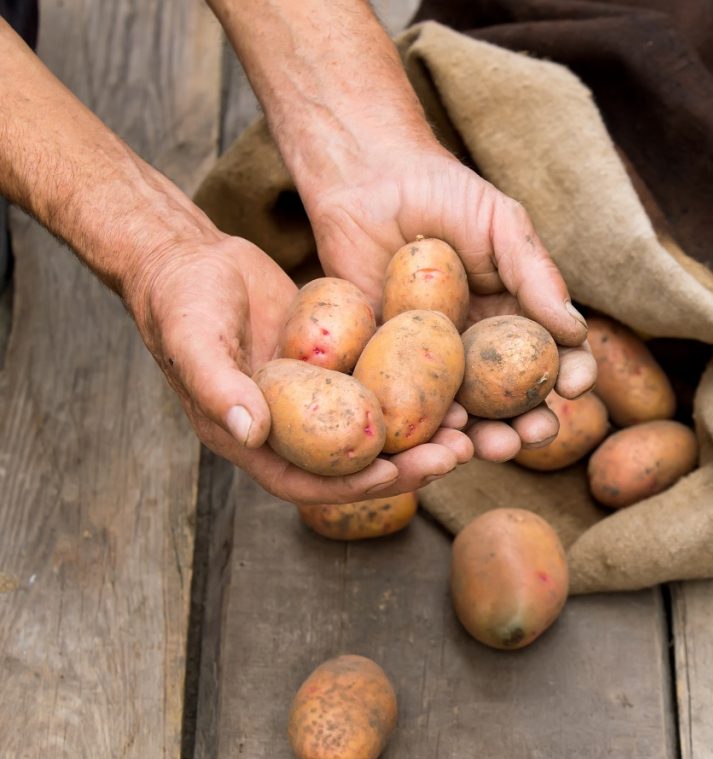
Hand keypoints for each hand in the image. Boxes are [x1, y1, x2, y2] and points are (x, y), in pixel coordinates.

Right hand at [125, 232, 470, 502]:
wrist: (189, 257)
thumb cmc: (179, 298)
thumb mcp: (193, 338)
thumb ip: (216, 386)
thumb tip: (250, 432)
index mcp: (251, 438)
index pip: (307, 480)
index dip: (353, 484)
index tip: (396, 473)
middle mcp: (288, 426)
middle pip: (354, 462)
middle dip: (407, 465)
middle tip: (457, 453)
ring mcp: (315, 398)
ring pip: (375, 428)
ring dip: (421, 434)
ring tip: (468, 428)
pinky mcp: (335, 365)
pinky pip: (378, 385)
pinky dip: (413, 389)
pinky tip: (453, 382)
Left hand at [304, 141, 596, 461]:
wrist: (366, 177)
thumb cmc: (442, 192)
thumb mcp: (502, 225)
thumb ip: (537, 276)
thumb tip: (575, 331)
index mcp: (514, 317)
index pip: (552, 357)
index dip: (571, 376)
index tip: (577, 387)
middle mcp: (478, 347)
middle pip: (510, 401)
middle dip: (528, 425)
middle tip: (533, 435)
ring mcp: (433, 361)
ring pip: (463, 414)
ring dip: (482, 438)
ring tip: (490, 447)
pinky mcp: (386, 365)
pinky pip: (409, 404)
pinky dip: (427, 427)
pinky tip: (440, 434)